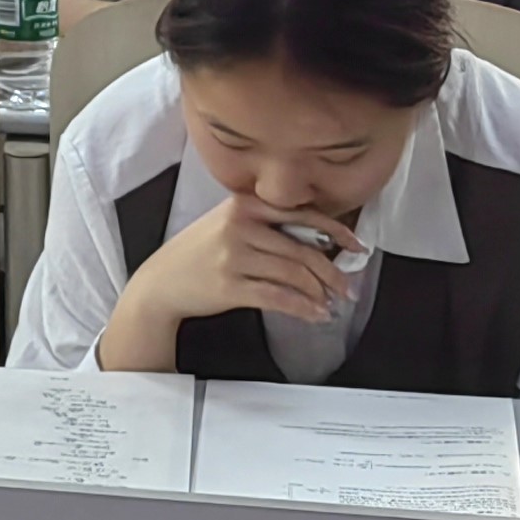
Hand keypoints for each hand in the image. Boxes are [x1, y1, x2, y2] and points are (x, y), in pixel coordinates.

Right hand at [115, 191, 349, 331]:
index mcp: (244, 204)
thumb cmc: (199, 252)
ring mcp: (234, 255)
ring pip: (294, 274)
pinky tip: (316, 314)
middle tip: (348, 288)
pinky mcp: (230, 286)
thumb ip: (266, 223)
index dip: (337, 231)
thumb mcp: (228, 223)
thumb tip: (320, 241)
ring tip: (331, 304)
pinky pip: (279, 297)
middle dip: (333, 272)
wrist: (162, 281)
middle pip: (303, 249)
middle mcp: (240, 225)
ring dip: (320, 293)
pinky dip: (303, 308)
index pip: (302, 214)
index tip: (357, 247)